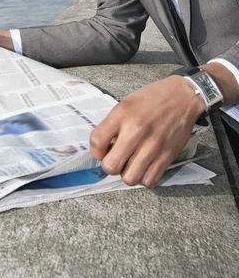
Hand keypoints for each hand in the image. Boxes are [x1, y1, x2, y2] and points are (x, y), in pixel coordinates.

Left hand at [90, 76, 204, 187]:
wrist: (182, 97)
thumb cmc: (151, 99)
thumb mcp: (125, 104)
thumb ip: (112, 125)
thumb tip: (105, 148)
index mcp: (122, 114)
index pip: (96, 142)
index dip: (96, 151)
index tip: (103, 150)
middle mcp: (136, 131)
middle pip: (110, 166)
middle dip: (110, 165)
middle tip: (116, 157)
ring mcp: (153, 146)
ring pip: (129, 178)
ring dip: (127, 173)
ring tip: (131, 163)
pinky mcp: (167, 156)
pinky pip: (149, 180)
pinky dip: (144, 177)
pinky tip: (144, 166)